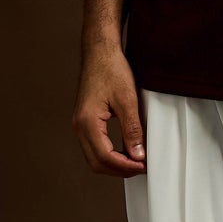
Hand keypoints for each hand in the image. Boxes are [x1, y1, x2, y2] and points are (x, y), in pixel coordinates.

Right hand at [73, 43, 146, 175]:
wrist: (100, 51)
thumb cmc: (111, 69)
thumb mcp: (128, 100)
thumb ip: (132, 130)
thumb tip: (138, 155)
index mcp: (87, 122)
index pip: (105, 157)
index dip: (126, 166)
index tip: (143, 166)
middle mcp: (79, 126)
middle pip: (96, 162)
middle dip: (119, 170)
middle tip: (141, 167)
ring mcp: (79, 124)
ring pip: (93, 157)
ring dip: (114, 163)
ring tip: (135, 161)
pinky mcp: (84, 120)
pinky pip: (94, 146)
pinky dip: (109, 154)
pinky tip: (124, 151)